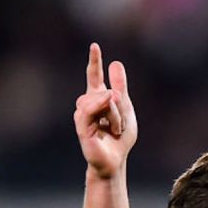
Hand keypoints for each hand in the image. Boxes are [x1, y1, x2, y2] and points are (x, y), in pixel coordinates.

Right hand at [74, 43, 137, 178]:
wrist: (115, 161)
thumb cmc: (120, 139)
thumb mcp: (126, 109)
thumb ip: (121, 87)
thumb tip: (116, 63)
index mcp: (97, 99)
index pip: (94, 77)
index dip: (95, 62)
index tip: (94, 46)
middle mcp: (87, 105)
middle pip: (106, 92)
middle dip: (120, 106)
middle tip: (119, 126)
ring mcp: (82, 115)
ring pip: (103, 100)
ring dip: (116, 116)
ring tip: (116, 130)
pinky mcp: (81, 126)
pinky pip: (92, 110)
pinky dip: (106, 115)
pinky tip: (109, 125)